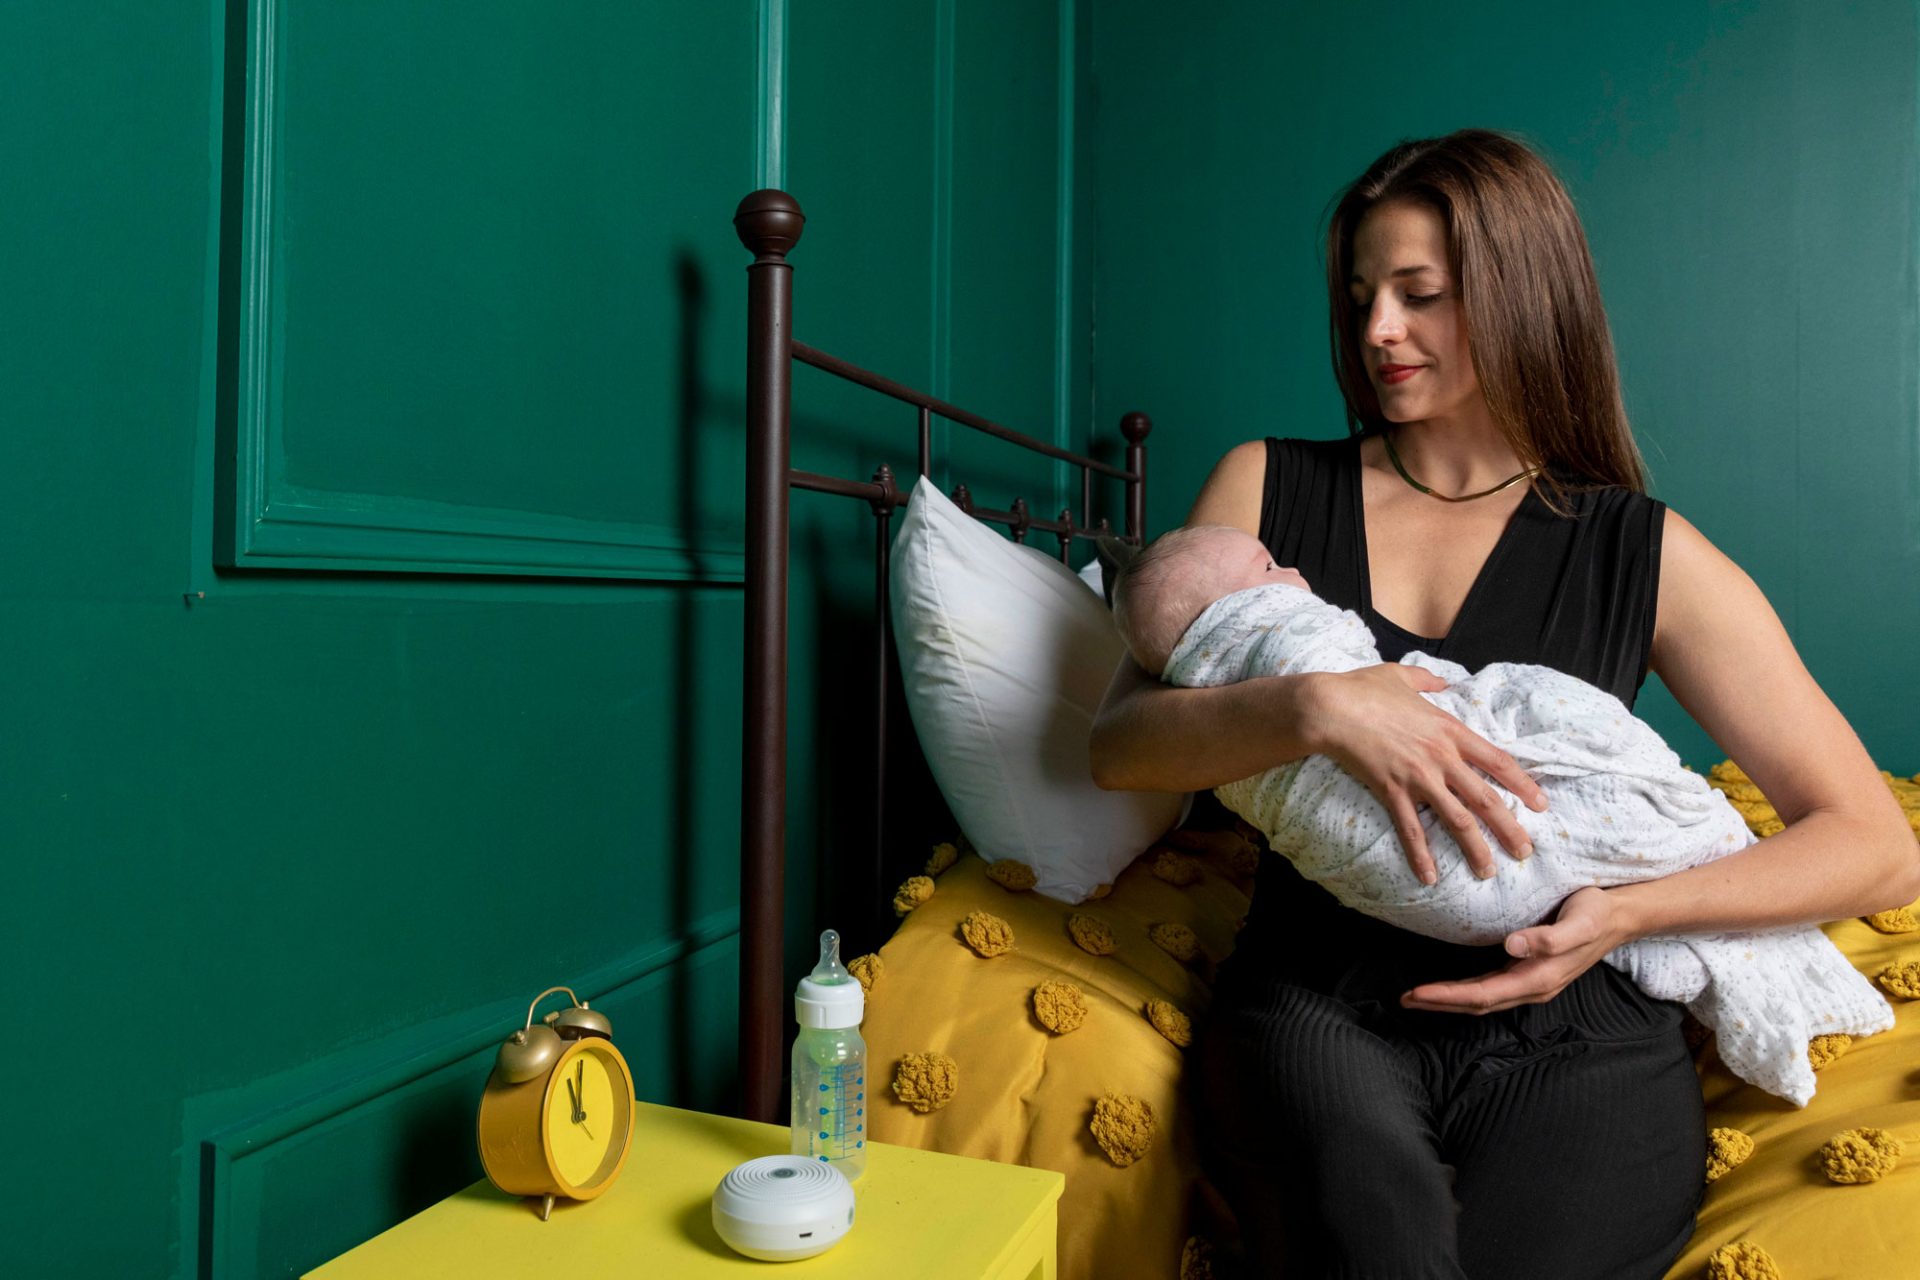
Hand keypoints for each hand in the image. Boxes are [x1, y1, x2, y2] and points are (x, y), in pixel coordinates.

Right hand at [1309, 664, 1548, 884]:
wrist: (1330, 707)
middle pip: (1486, 799)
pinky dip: (1421, 856)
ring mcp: (1418, 777)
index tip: (1541, 805)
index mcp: (1450, 729)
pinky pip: (1410, 830)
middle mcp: (1441, 757)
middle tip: (1525, 852)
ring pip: (1457, 820)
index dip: (1523, 785)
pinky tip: (1430, 878)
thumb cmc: (1363, 688)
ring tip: (1487, 871)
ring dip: (1475, 849)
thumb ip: (1428, 681)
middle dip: (1509, 828)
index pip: (1498, 762)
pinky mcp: (1391, 791)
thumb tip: (1441, 683)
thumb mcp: (1401, 675)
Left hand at [1400, 886, 1630, 1013]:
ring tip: (1418, 996)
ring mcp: (1531, 982)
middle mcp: (1532, 985)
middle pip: (1478, 1003)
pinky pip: (1491, 988)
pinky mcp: (1529, 972)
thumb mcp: (1579, 923)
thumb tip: (1513, 946)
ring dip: (1449, 1000)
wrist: (1619, 917)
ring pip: (1483, 999)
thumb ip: (1548, 938)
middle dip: (1440, 1003)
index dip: (1448, 996)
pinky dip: (1466, 992)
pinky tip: (1451, 987)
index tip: (1417, 993)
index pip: (1483, 994)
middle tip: (1405, 999)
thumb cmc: (1596, 915)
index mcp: (1539, 978)